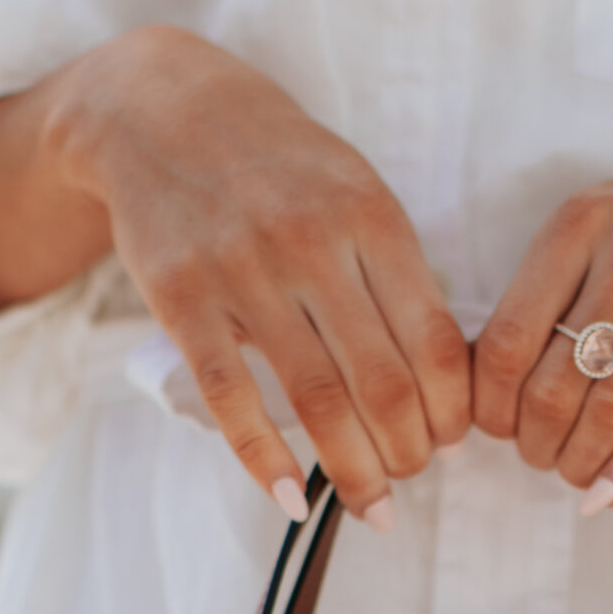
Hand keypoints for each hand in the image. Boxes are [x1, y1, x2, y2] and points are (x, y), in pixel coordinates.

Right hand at [0, 25, 472, 521]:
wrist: (159, 108)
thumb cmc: (275, 164)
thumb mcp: (353, 190)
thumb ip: (396, 271)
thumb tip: (443, 377)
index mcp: (372, 218)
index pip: (436, 343)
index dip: (453, 412)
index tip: (452, 443)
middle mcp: (314, 244)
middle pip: (385, 383)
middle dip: (409, 454)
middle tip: (408, 480)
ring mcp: (246, 272)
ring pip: (318, 400)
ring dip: (353, 471)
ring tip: (371, 506)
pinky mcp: (184, 298)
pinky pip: (232, 396)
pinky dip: (265, 458)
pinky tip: (291, 499)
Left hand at [471, 112, 612, 507]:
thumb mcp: (608, 222)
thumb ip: (553, 288)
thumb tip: (492, 385)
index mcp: (580, 223)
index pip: (504, 343)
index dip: (491, 408)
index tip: (498, 427)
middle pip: (550, 387)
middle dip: (533, 443)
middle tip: (541, 455)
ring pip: (608, 411)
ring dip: (578, 462)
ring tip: (576, 471)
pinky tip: (609, 493)